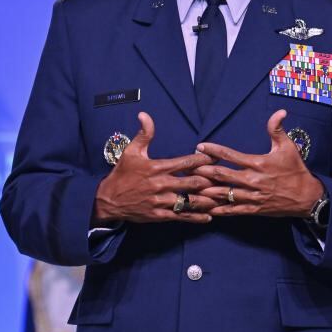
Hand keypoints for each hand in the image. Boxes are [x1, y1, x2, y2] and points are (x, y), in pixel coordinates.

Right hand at [93, 112, 215, 224]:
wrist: (108, 201)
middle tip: (223, 179)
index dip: (201, 160)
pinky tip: (209, 216)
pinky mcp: (159, 216)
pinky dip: (196, 217)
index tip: (214, 157)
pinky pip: (181, 216)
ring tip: (222, 198)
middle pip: (192, 183)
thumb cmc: (122, 174)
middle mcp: (161, 185)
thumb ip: (143, 134)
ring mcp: (161, 202)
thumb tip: (145, 114)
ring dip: (207, 200)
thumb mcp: (131, 151)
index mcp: (157, 168)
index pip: (184, 162)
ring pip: (189, 201)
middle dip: (209, 181)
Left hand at [194, 110, 324, 217]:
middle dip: (204, 171)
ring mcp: (252, 197)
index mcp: (258, 163)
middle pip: (222, 175)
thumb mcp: (288, 147)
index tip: (200, 146)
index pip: (231, 155)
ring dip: (207, 190)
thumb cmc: (296, 170)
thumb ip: (277, 129)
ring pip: (224, 194)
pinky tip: (206, 208)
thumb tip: (279, 111)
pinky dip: (219, 209)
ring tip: (191, 188)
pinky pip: (233, 210)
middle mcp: (253, 180)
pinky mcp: (254, 209)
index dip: (214, 150)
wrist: (307, 197)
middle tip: (188, 168)